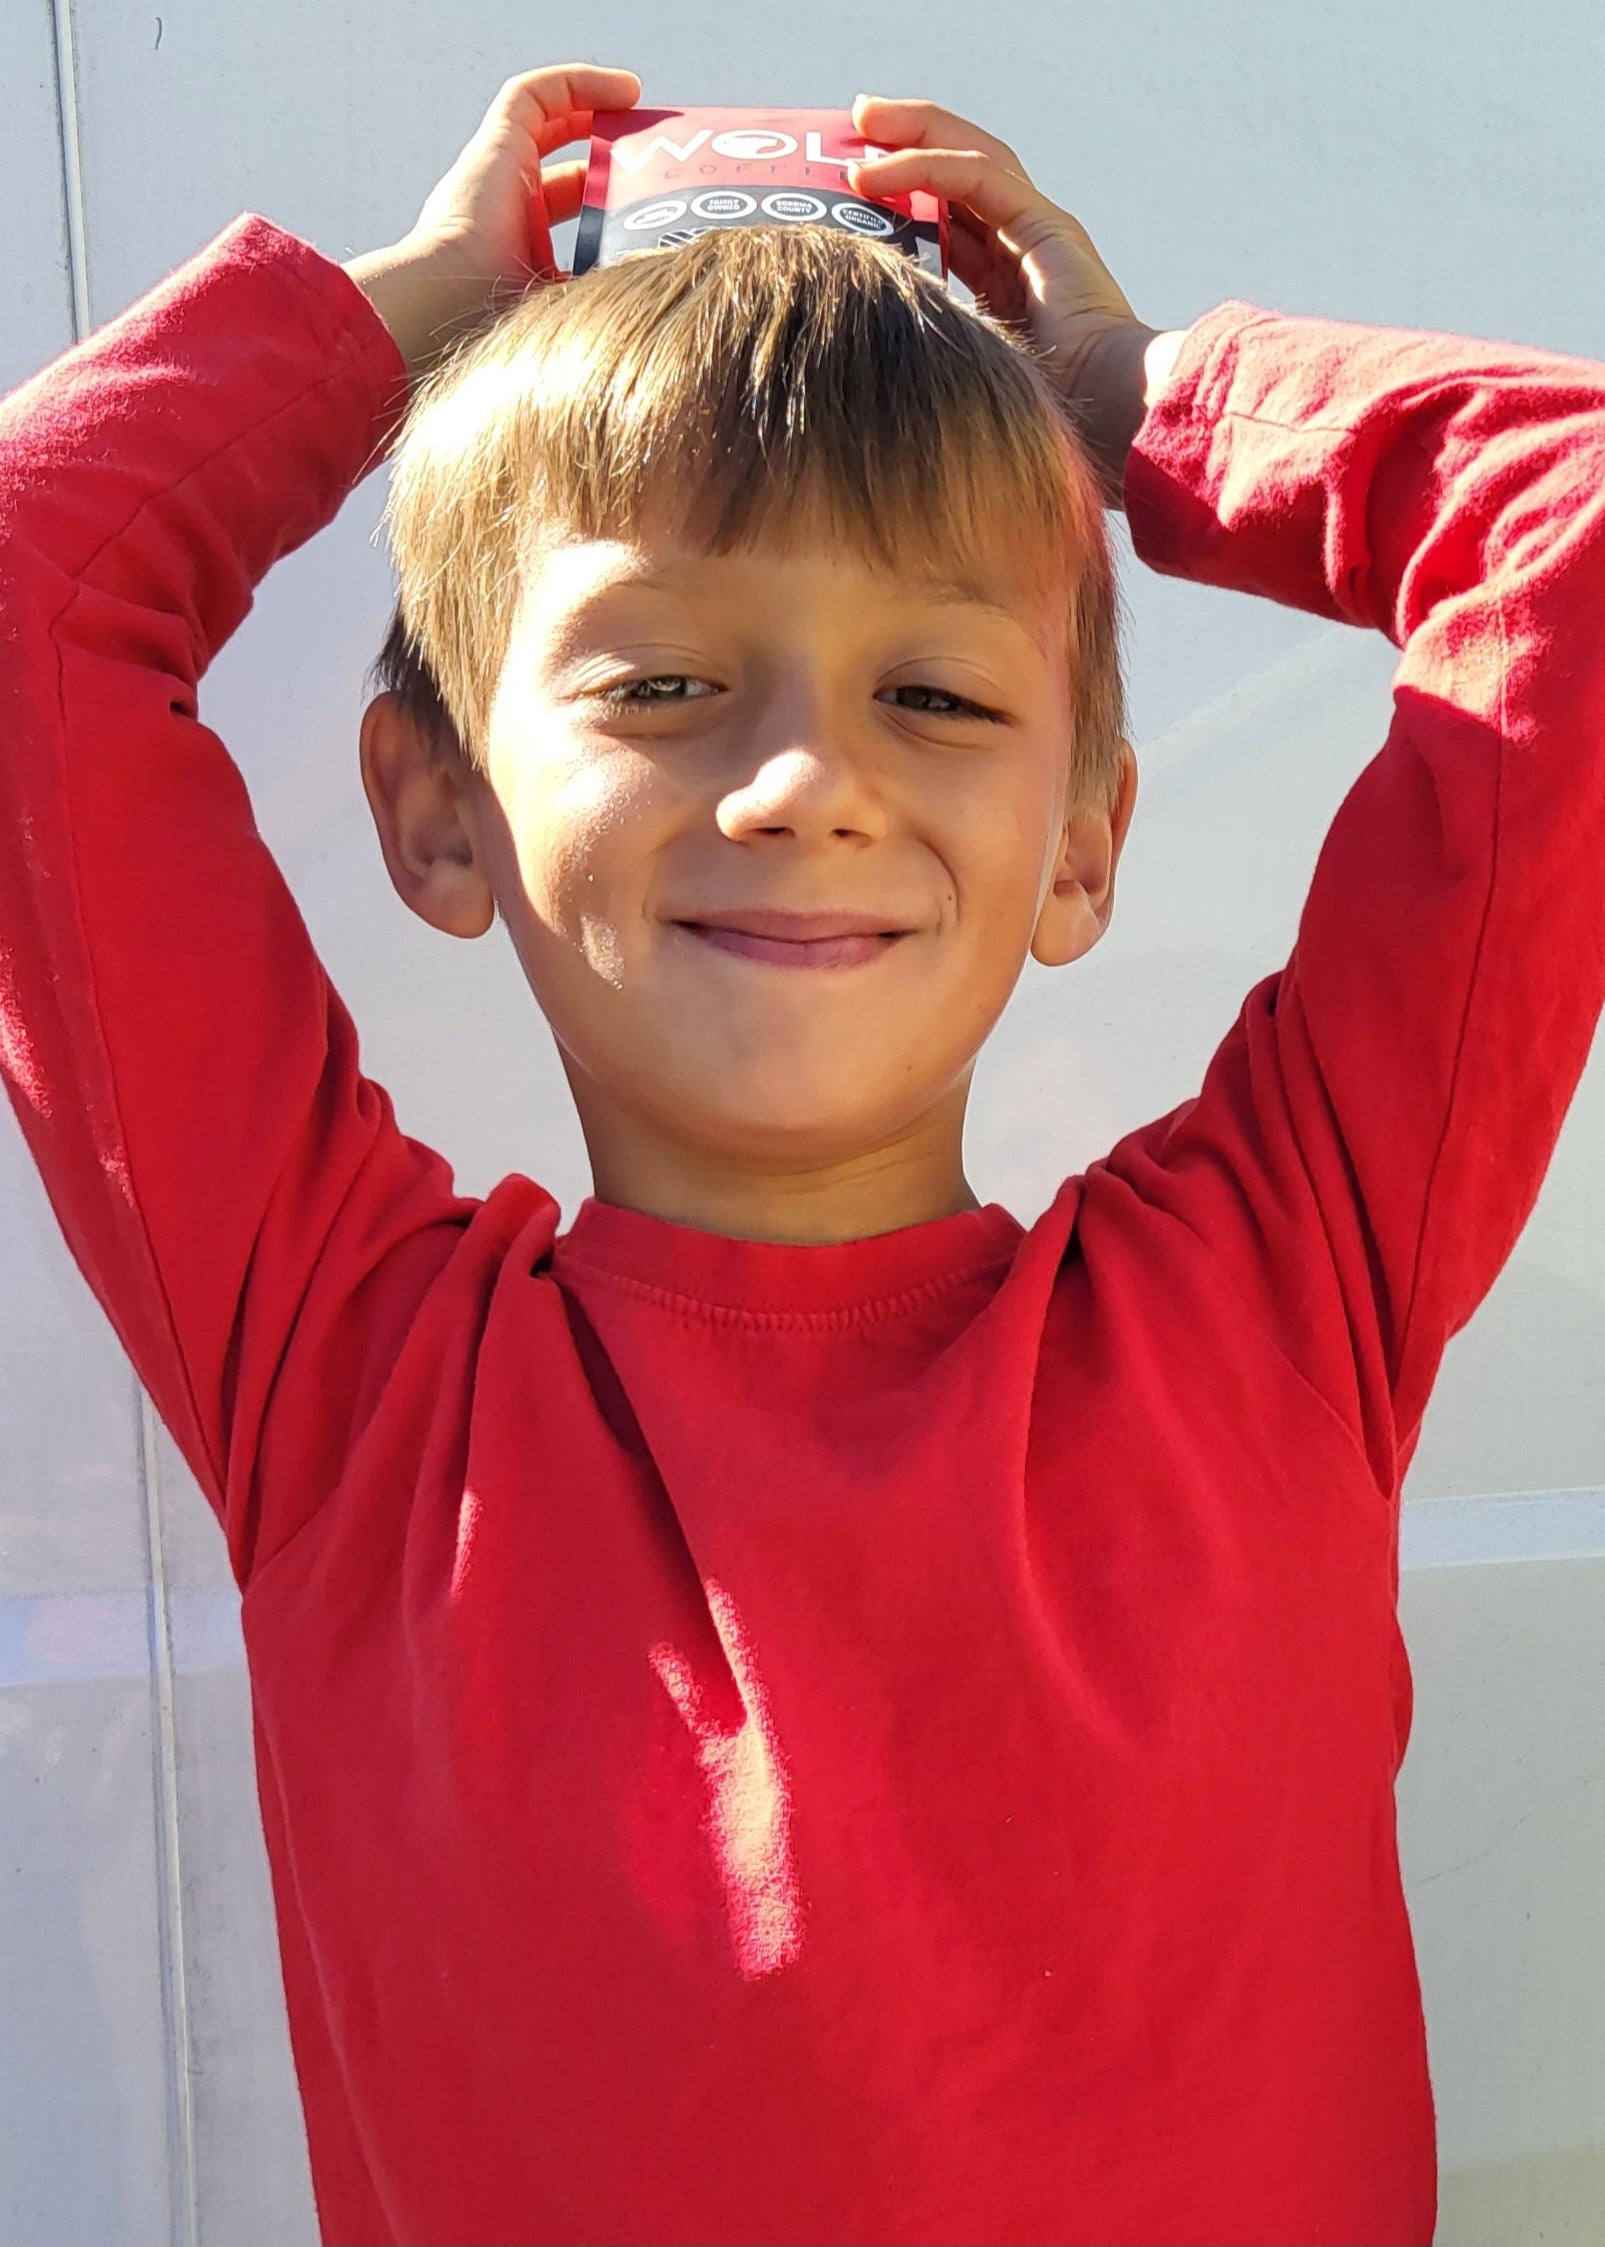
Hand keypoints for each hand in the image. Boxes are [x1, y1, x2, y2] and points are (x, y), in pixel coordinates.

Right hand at [343, 63, 639, 389]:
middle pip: (567, 170)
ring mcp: (500, 174)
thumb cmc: (506, 331)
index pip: (575, 214)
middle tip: (656, 156)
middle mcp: (511, 209)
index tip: (658, 200)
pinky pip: (535, 95)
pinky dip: (577, 84)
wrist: (451, 310)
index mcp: (527, 251)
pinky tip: (625, 91)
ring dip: (594, 108)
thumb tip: (658, 284)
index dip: (613, 198)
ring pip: (548, 122)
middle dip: (610, 157)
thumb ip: (607, 293)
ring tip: (640, 106)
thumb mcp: (574, 314)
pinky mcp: (496, 145)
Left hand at [847, 98, 1181, 503]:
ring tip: (863, 120)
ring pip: (969, 156)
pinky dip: (925, 168)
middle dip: (906, 140)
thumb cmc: (1039, 427)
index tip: (846, 185)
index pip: (949, 216)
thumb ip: (923, 355)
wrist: (1114, 426)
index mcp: (1005, 288)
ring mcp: (1039, 232)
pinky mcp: (1046, 226)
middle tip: (853, 124)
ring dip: (913, 132)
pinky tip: (878, 173)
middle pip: (959, 172)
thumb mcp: (959, 381)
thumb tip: (851, 358)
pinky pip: (977, 177)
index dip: (902, 193)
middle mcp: (1023, 250)